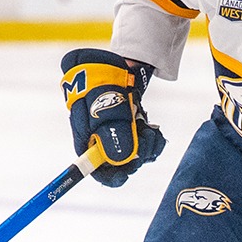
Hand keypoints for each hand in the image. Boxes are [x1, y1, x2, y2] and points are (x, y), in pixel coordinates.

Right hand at [63, 48, 163, 186]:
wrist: (111, 64)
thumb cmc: (100, 86)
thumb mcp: (106, 111)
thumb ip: (113, 137)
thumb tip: (124, 161)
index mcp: (88, 142)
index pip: (96, 170)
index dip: (110, 177)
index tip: (125, 176)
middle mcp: (102, 142)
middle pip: (120, 165)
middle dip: (136, 157)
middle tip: (144, 139)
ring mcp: (119, 135)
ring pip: (136, 156)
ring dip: (147, 147)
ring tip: (148, 131)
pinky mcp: (132, 129)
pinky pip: (146, 145)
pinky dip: (153, 140)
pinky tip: (153, 130)